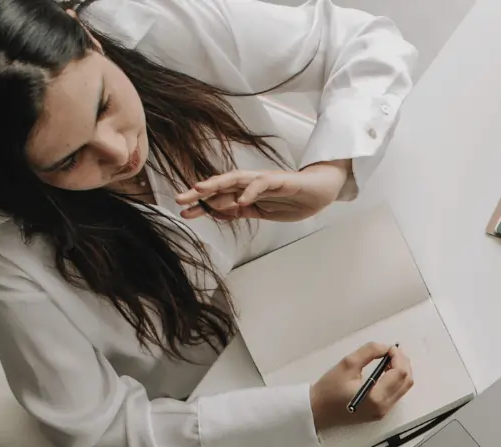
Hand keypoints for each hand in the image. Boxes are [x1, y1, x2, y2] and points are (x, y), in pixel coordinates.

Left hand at [175, 160, 348, 222]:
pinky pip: (262, 184)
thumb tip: (218, 213)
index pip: (219, 197)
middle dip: (199, 192)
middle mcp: (251, 184)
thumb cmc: (294, 200)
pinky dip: (250, 190)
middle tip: (179, 199)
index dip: (200, 204)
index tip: (183, 212)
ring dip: (217, 184)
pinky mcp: (279, 180)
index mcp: (246, 193)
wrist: (320, 191)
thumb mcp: (263, 212)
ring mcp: (264, 180)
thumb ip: (241, 211)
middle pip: (220, 185)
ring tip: (200, 190)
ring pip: (235, 179)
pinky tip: (240, 199)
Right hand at [311, 342, 414, 431]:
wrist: (317, 410)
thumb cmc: (328, 390)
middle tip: (392, 351)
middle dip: (403, 363)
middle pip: (406, 381)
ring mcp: (382, 412)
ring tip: (388, 360)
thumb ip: (369, 352)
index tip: (390, 348)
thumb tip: (385, 347)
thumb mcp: (348, 364)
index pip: (399, 373)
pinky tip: (386, 371)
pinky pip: (396, 394)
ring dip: (400, 371)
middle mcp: (383, 407)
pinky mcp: (380, 412)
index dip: (398, 357)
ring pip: (403, 388)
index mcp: (375, 397)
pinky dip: (395, 380)